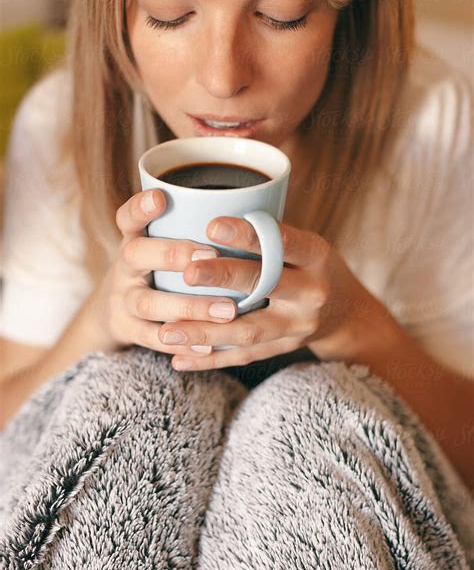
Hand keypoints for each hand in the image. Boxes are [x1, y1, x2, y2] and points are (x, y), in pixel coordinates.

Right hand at [93, 190, 238, 356]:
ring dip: (188, 306)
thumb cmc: (159, 267)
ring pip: (148, 303)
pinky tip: (211, 346)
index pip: (128, 216)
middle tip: (210, 255)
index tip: (161, 197)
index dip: (140, 207)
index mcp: (136, 238)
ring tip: (228, 309)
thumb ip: (192, 229)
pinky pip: (153, 338)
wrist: (117, 309)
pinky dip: (183, 343)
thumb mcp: (163, 243)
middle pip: (136, 254)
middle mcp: (126, 266)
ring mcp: (123, 300)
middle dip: (173, 254)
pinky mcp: (128, 330)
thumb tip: (255, 207)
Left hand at [158, 215, 391, 370]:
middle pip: (265, 285)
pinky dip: (210, 359)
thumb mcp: (304, 242)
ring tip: (167, 331)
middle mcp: (311, 293)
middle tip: (187, 273)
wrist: (345, 312)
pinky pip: (243, 356)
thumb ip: (266, 235)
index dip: (248, 236)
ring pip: (248, 331)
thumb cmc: (309, 265)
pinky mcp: (283, 349)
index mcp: (316, 257)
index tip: (212, 226)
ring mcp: (297, 327)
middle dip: (224, 278)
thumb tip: (202, 211)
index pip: (283, 242)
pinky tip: (178, 359)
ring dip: (206, 332)